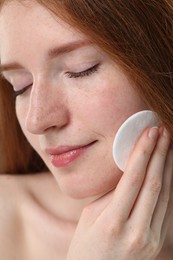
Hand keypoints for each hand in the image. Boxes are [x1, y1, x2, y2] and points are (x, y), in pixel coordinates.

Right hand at [67, 127, 172, 259]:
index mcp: (112, 222)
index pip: (132, 179)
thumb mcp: (89, 216)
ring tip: (167, 145)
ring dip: (167, 166)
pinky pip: (166, 207)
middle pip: (153, 184)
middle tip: (162, 131)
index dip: (142, 152)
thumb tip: (128, 170)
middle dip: (159, 153)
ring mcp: (150, 239)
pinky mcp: (158, 242)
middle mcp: (136, 231)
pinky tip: (168, 168)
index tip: (149, 132)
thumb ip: (111, 194)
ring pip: (164, 195)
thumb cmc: (85, 246)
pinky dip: (168, 184)